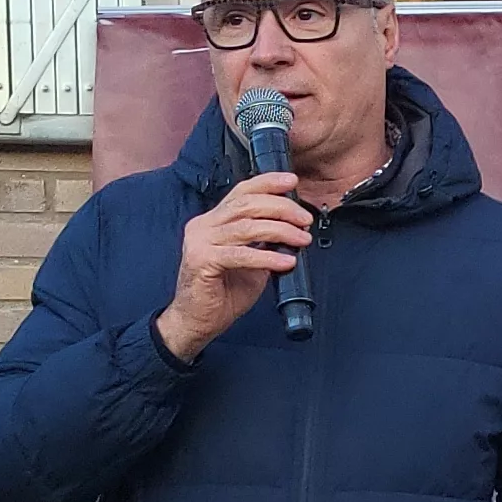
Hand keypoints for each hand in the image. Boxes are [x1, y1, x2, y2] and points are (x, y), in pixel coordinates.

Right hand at [154, 172, 313, 361]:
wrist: (197, 321)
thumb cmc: (222, 292)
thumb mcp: (249, 260)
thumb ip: (264, 241)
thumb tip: (292, 229)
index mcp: (213, 221)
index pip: (240, 191)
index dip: (267, 183)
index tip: (291, 181)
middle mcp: (203, 226)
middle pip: (247, 205)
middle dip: (281, 208)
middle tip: (305, 219)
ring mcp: (200, 242)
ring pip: (246, 227)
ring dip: (280, 230)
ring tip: (301, 239)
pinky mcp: (202, 261)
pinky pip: (241, 254)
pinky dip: (267, 257)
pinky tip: (285, 261)